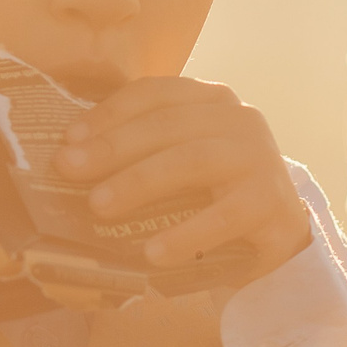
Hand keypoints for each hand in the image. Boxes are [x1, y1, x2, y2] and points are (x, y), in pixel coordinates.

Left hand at [51, 78, 312, 278]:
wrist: (277, 235)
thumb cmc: (213, 194)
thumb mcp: (181, 161)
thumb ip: (143, 151)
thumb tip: (71, 159)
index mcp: (212, 101)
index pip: (156, 93)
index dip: (110, 112)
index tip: (69, 138)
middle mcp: (240, 120)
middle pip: (168, 125)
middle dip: (113, 146)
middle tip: (70, 170)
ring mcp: (260, 158)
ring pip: (192, 160)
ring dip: (140, 182)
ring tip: (99, 207)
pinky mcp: (271, 203)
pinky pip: (223, 216)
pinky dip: (185, 234)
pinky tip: (152, 253)